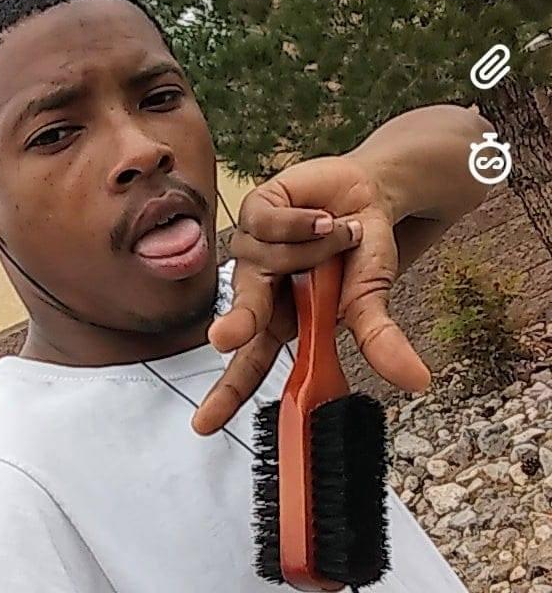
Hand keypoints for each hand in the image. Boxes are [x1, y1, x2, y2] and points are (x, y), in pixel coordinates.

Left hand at [192, 155, 430, 434]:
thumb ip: (379, 336)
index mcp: (283, 319)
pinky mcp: (254, 210)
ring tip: (338, 236)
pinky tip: (322, 217)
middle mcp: (261, 287)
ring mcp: (253, 247)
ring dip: (316, 251)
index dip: (227, 394)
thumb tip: (416, 379)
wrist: (369, 195)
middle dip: (238, 325)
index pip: (251, 364)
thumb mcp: (371, 298)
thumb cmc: (363, 251)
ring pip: (268, 261)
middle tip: (226, 338)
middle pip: (242, 314)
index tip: (204, 425)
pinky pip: (268, 223)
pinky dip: (303, 223)